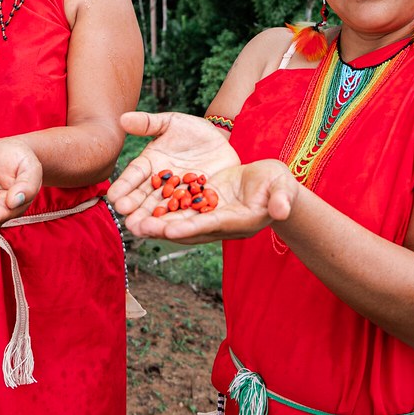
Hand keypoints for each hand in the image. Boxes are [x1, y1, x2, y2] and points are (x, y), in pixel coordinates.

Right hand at [108, 111, 239, 234]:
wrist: (221, 140)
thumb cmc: (193, 130)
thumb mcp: (171, 122)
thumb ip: (148, 123)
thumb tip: (122, 119)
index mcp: (149, 164)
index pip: (134, 175)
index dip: (124, 186)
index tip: (113, 197)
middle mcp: (160, 183)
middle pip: (144, 197)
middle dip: (135, 209)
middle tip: (125, 219)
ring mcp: (177, 194)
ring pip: (162, 208)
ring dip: (151, 220)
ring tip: (140, 230)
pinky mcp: (196, 201)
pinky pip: (187, 212)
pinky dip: (178, 221)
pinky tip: (170, 231)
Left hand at [123, 159, 297, 243]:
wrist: (272, 184)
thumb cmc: (280, 184)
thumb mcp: (282, 188)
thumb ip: (281, 199)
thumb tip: (282, 210)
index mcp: (239, 221)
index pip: (211, 226)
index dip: (190, 228)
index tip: (169, 230)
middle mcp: (219, 223)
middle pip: (187, 227)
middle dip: (162, 229)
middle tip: (136, 229)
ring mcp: (209, 215)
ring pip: (178, 219)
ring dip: (155, 222)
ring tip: (130, 222)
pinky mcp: (202, 205)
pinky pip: (178, 208)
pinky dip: (160, 209)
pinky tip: (140, 206)